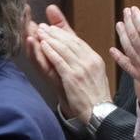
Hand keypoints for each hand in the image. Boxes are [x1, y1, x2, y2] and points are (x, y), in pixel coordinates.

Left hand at [28, 5, 112, 121]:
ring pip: (63, 49)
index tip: (53, 28)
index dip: (64, 34)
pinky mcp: (73, 78)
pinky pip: (59, 61)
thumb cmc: (96, 97)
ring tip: (40, 32)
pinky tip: (43, 45)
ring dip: (50, 39)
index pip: (78, 42)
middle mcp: (89, 61)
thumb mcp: (96, 75)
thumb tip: (79, 54)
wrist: (99, 112)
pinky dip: (50, 52)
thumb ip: (87, 63)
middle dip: (55, 33)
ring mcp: (81, 69)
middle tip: (44, 27)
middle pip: (70, 42)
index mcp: (95, 59)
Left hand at [112, 0, 139, 120]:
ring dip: (122, 35)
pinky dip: (118, 57)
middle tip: (125, 12)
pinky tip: (113, 50)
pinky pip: (126, 65)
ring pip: (128, 48)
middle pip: (133, 36)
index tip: (134, 9)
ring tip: (119, 25)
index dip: (137, 17)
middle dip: (128, 22)